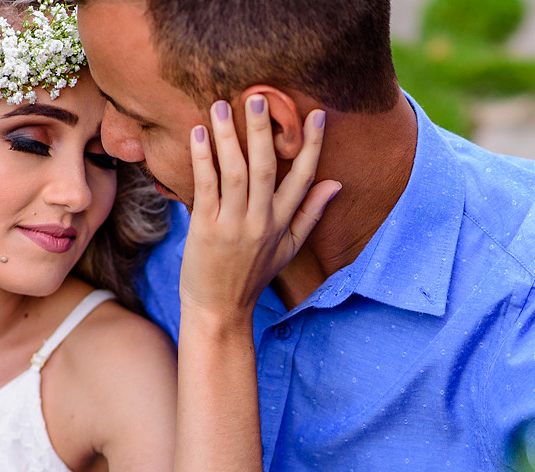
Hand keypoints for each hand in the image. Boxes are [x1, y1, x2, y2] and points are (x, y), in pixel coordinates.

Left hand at [178, 95, 340, 323]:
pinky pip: (206, 187)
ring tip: (220, 105)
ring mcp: (233, 225)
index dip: (311, 146)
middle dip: (263, 131)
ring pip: (234, 172)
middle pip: (266, 168)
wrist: (220, 309)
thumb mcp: (289, 248)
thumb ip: (311, 213)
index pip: (303, 178)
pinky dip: (203, 158)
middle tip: (259, 98)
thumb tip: (336, 183)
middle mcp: (261, 222)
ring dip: (227, 137)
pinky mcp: (206, 229)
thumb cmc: (253, 276)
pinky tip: (198, 134)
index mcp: (283, 223)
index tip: (316, 115)